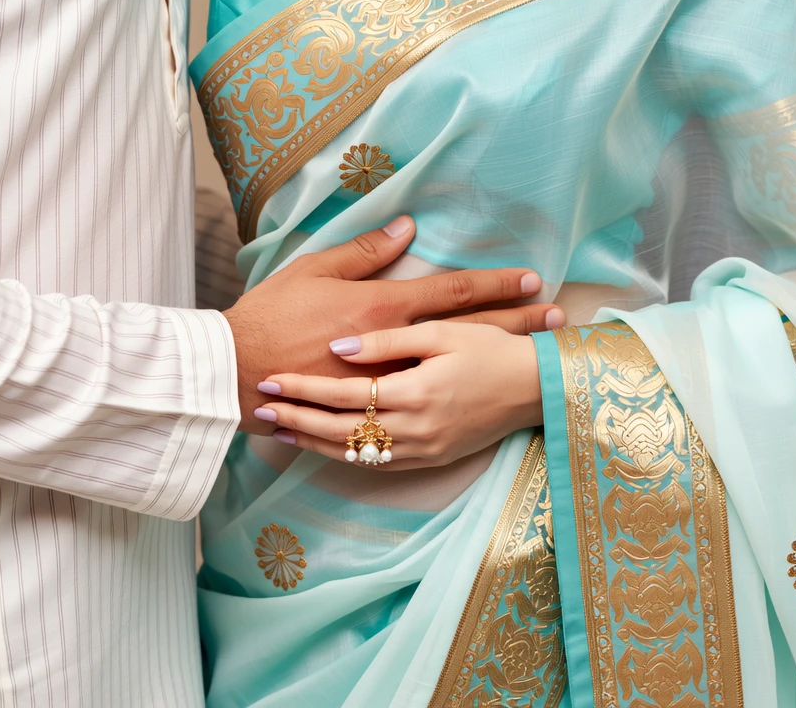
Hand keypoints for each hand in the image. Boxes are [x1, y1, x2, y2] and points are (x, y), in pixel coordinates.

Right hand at [223, 215, 555, 424]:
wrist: (236, 374)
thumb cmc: (270, 315)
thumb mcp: (315, 268)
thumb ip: (365, 251)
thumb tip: (407, 227)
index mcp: (381, 308)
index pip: (452, 293)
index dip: (494, 284)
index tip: (531, 278)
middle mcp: (394, 350)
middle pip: (467, 335)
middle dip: (515, 323)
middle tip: (555, 316)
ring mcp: (388, 389)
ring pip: (458, 372)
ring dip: (497, 361)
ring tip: (535, 357)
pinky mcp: (375, 417)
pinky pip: (432, 406)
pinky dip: (461, 399)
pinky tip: (482, 399)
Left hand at [252, 322, 544, 468]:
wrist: (535, 389)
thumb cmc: (491, 350)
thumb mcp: (442, 332)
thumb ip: (389, 339)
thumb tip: (342, 345)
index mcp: (415, 392)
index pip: (344, 394)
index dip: (305, 388)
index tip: (272, 379)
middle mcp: (415, 429)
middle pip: (340, 429)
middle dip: (297, 418)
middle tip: (260, 406)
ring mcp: (423, 450)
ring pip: (354, 453)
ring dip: (313, 441)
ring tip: (279, 428)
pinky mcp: (430, 460)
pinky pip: (376, 463)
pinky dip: (343, 454)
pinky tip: (322, 443)